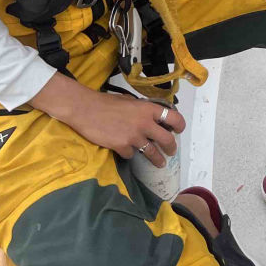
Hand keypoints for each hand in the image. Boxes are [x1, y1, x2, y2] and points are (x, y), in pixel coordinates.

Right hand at [61, 88, 184, 166]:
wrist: (86, 110)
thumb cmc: (106, 103)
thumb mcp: (130, 101)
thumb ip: (142, 110)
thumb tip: (151, 117)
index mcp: (148, 109)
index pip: (173, 118)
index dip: (179, 125)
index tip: (179, 130)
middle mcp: (145, 123)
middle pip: (167, 140)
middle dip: (171, 147)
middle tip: (172, 151)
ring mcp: (134, 136)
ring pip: (152, 152)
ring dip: (157, 159)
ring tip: (160, 163)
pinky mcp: (122, 147)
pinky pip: (131, 154)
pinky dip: (129, 153)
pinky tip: (126, 150)